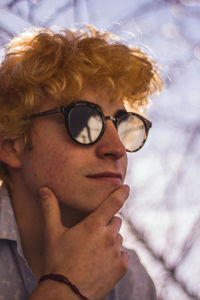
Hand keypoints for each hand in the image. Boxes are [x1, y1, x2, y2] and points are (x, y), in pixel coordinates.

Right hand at [39, 184, 129, 299]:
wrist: (66, 293)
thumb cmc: (57, 261)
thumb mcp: (52, 233)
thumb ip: (50, 208)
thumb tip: (44, 189)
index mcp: (93, 225)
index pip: (113, 203)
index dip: (121, 193)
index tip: (126, 187)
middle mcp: (109, 236)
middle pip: (116, 220)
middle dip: (107, 222)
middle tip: (94, 232)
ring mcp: (116, 252)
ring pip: (119, 238)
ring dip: (111, 239)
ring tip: (95, 250)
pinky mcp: (121, 268)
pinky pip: (123, 254)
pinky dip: (116, 255)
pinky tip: (103, 261)